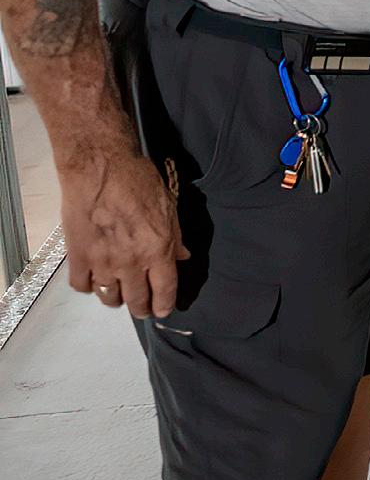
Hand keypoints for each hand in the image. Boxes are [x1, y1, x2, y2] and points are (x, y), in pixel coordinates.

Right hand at [62, 149, 187, 319]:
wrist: (100, 168)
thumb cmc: (138, 181)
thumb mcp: (168, 206)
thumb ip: (175, 236)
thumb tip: (182, 256)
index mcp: (158, 250)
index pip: (165, 289)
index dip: (164, 304)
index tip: (162, 311)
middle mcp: (131, 262)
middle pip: (137, 299)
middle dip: (141, 308)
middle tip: (142, 309)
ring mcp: (102, 262)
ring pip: (109, 297)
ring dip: (116, 299)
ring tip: (119, 295)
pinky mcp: (77, 257)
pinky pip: (83, 286)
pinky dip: (90, 286)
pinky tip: (95, 279)